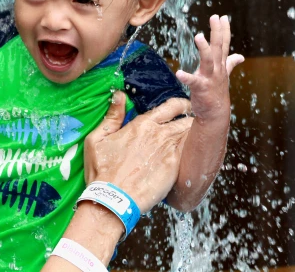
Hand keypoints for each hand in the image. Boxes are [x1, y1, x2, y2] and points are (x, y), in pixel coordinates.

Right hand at [84, 92, 192, 211]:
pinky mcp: (174, 167)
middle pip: (185, 118)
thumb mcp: (97, 139)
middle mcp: (159, 134)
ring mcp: (169, 151)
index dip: (180, 104)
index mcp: (142, 125)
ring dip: (194, 133)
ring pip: (190, 135)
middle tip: (195, 119)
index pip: (169, 107)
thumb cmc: (103, 171)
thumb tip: (119, 95)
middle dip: (192, 117)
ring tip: (197, 136)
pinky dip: (195, 151)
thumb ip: (112, 116)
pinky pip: (190, 153)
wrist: (113, 198)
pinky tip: (196, 154)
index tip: (184, 106)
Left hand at [176, 14, 244, 122]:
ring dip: (204, 49)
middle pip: (218, 48)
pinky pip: (193, 82)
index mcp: (221, 64)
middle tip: (215, 17)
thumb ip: (231, 63)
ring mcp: (210, 78)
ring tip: (199, 36)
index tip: (223, 17)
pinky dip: (187, 77)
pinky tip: (179, 73)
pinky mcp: (201, 88)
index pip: (224, 44)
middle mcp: (217, 69)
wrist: (215, 113)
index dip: (224, 30)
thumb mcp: (225, 75)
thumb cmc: (217, 91)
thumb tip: (241, 56)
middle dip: (217, 32)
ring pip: (208, 60)